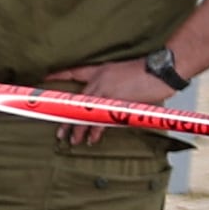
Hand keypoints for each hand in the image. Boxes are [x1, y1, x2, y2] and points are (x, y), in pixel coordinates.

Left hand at [41, 56, 178, 146]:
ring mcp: (106, 91)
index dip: (58, 76)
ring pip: (85, 113)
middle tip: (59, 133)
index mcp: (101, 71)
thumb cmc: (151, 72)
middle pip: (76, 102)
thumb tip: (115, 102)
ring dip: (78, 129)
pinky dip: (95, 130)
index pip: (74, 72)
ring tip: (72, 140)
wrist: (164, 68)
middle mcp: (100, 81)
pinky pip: (100, 119)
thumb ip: (117, 87)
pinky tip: (91, 139)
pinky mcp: (115, 101)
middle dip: (66, 119)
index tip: (44, 79)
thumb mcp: (128, 74)